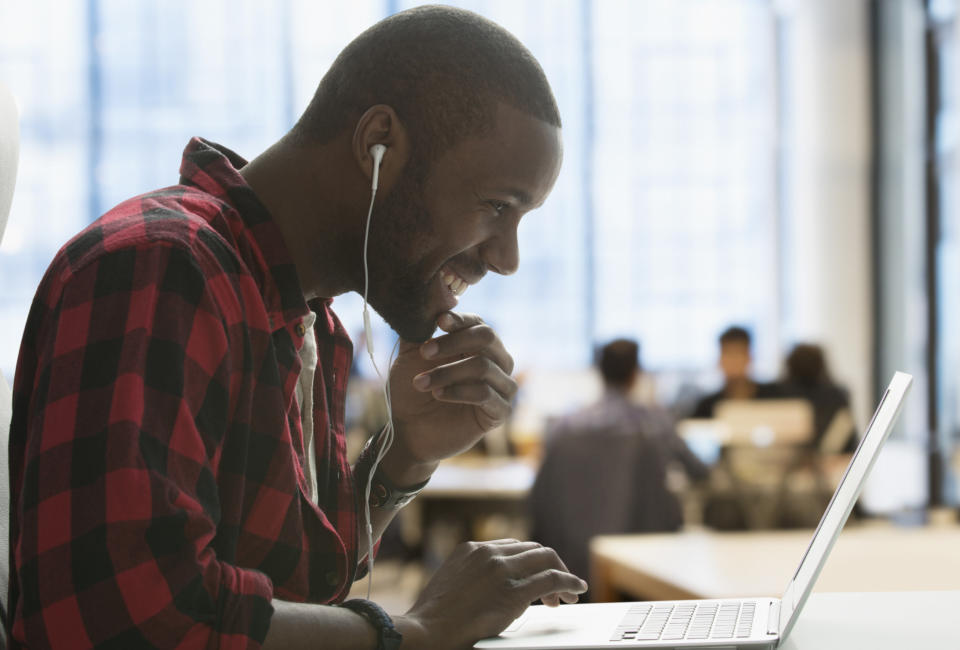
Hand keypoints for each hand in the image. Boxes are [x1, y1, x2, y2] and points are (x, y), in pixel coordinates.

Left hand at [382, 312, 516, 483]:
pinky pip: (486, 394)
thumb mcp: (411, 355)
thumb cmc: (412, 391)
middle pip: (488, 338)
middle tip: (425, 352)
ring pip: (484, 367)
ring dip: (448, 372)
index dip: (460, 320)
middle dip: (453, 343)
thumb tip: (434, 299)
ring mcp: (500, 387)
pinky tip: (438, 394)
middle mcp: (495, 362)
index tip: (438, 322)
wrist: (408, 431)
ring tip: (421, 383)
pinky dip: (459, 391)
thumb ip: (421, 329)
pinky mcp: (499, 413)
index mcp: (477, 346)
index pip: (478, 323)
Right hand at [396, 539, 587, 648]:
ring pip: (546, 559)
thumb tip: (493, 586)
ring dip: (561, 575)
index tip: (534, 580)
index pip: (513, 546)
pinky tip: (576, 590)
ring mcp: (502, 569)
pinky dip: (569, 582)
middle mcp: (489, 552)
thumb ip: (473, 576)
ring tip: (567, 595)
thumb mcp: (451, 583)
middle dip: (548, 567)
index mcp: (472, 549)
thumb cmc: (434, 617)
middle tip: (554, 592)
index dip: (529, 563)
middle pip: (533, 549)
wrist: (427, 631)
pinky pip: (552, 579)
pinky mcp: (515, 591)